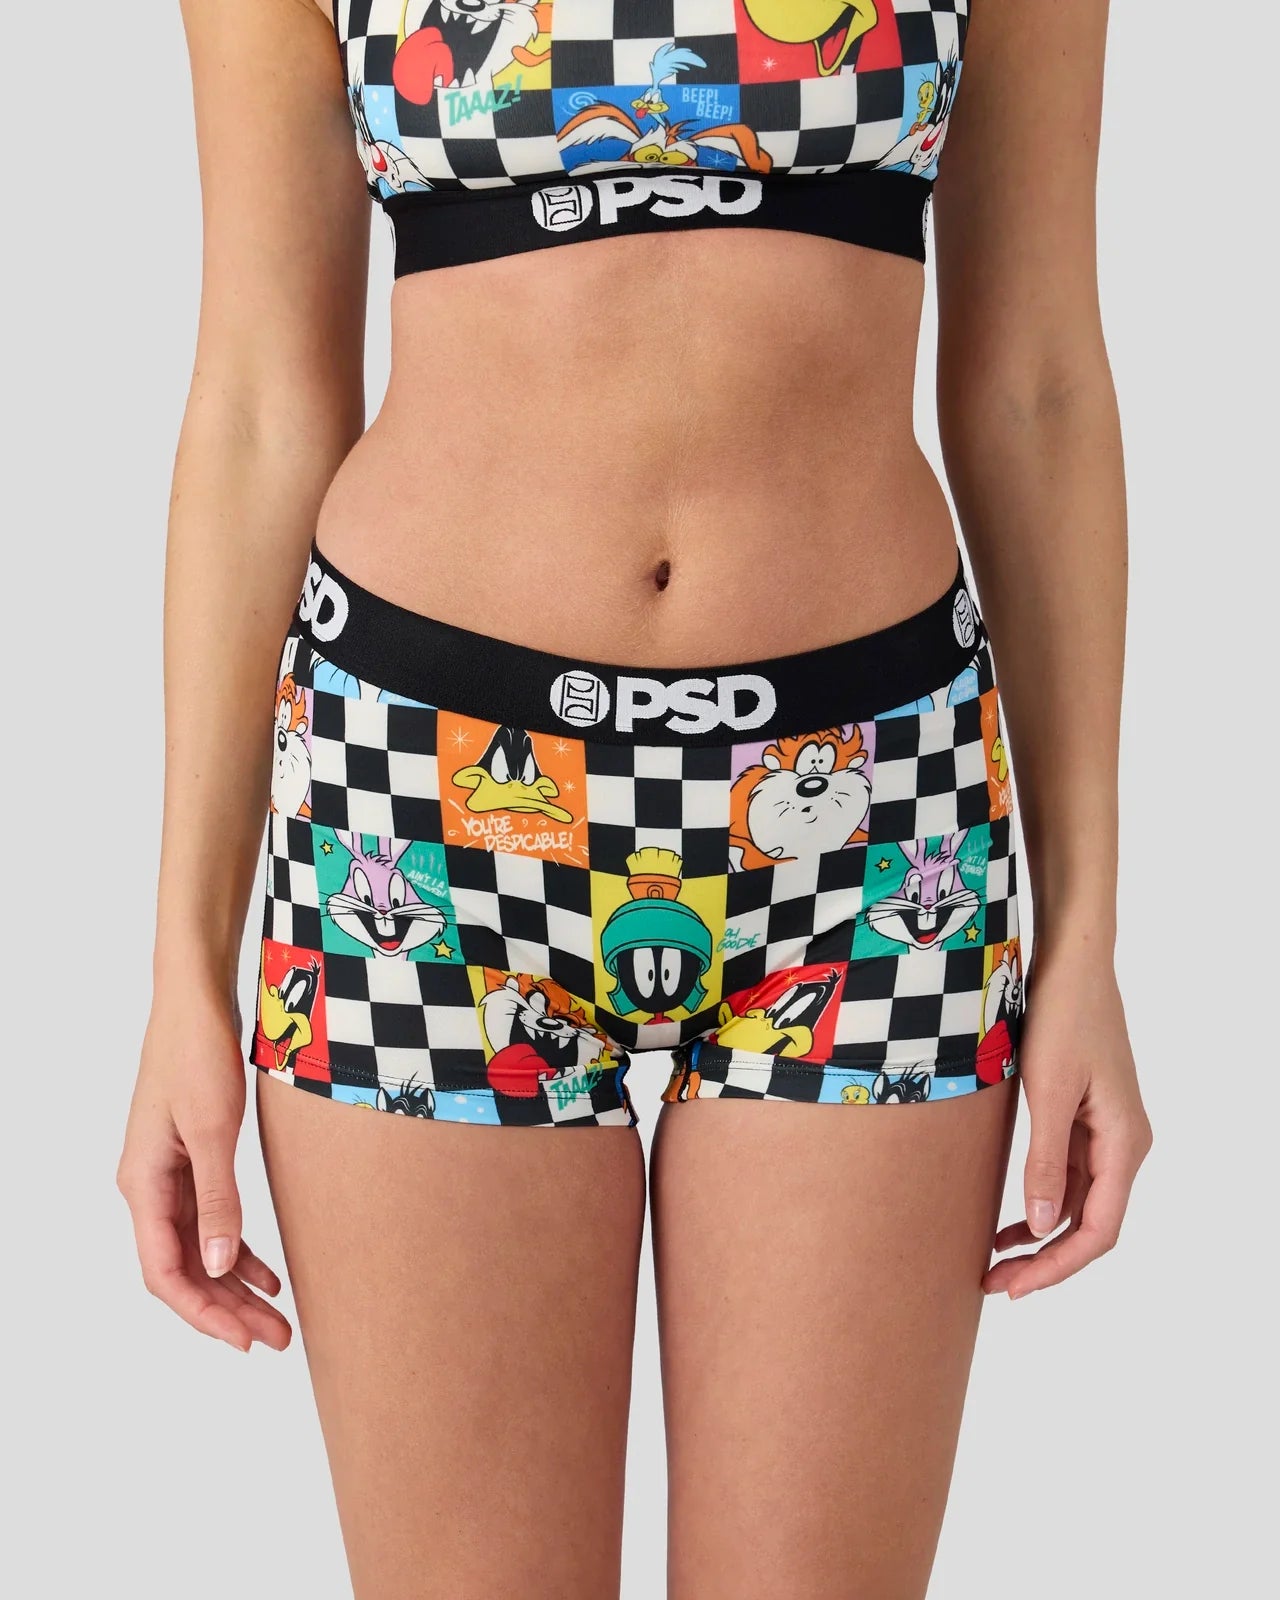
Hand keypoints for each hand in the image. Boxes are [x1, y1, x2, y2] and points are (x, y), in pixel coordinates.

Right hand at [117, 991, 291, 1352]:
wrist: (195, 1001)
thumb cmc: (198, 1054)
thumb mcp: (212, 1129)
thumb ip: (217, 1198)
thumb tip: (221, 1264)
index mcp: (143, 1184)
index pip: (166, 1272)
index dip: (203, 1312)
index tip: (244, 1341)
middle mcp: (149, 1187)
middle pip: (185, 1270)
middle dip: (227, 1310)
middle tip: (279, 1339)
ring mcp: (169, 1174)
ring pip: (201, 1250)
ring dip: (235, 1287)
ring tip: (279, 1319)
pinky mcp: (193, 1159)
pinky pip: (211, 1222)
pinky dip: (239, 1250)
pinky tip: (268, 1273)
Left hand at [984, 948, 1151, 1297]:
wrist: (1072, 964)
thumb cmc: (1062, 1018)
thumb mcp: (1047, 1090)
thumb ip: (1046, 1159)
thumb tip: (1043, 1226)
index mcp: (1124, 1143)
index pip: (1098, 1230)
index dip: (1057, 1266)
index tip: (1015, 1287)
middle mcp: (1123, 1144)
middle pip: (1090, 1224)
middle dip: (1044, 1259)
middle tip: (994, 1285)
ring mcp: (1106, 1131)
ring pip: (1079, 1203)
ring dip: (1041, 1234)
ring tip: (994, 1260)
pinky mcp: (1085, 1116)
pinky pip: (1069, 1174)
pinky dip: (1042, 1200)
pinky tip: (1011, 1216)